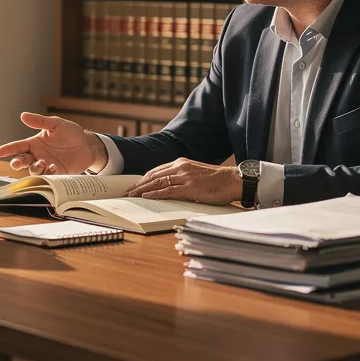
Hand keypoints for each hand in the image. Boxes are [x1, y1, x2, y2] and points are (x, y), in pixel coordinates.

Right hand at [0, 112, 106, 175]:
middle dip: (16, 162)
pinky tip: (54, 166)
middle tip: (16, 163)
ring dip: (35, 168)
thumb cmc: (71, 133)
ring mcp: (46, 165)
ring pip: (33, 170)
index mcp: (35, 143)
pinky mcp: (56, 173)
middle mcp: (38, 155)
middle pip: (22, 161)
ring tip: (43, 162)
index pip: (18, 146)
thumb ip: (40, 121)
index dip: (8, 149)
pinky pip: (47, 176)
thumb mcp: (56, 124)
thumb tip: (23, 116)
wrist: (88, 146)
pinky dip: (48, 173)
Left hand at [125, 158, 241, 205]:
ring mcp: (185, 177)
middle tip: (126, 192)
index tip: (133, 186)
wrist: (233, 180)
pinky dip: (155, 194)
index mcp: (181, 163)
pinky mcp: (191, 188)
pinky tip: (146, 197)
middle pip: (153, 176)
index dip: (143, 179)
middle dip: (138, 185)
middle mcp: (181, 167)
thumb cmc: (216, 180)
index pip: (156, 171)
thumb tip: (168, 186)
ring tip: (131, 196)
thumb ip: (182, 176)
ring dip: (142, 190)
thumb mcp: (195, 174)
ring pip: (158, 183)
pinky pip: (168, 191)